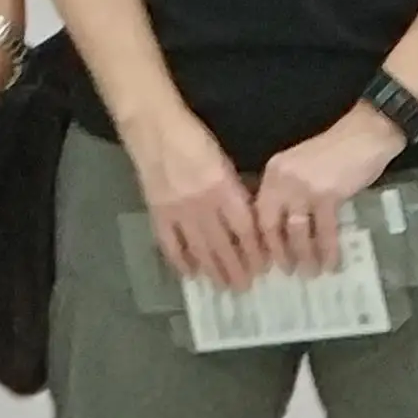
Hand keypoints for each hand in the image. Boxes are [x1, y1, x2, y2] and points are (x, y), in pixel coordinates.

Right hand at [119, 103, 259, 290]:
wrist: (154, 130)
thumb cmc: (194, 140)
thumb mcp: (223, 161)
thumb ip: (234, 191)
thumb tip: (249, 221)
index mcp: (223, 189)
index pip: (244, 230)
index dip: (255, 252)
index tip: (263, 267)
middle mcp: (202, 205)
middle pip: (223, 246)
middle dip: (235, 269)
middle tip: (244, 287)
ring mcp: (177, 212)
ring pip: (199, 250)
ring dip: (212, 271)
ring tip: (222, 287)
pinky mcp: (157, 214)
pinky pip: (170, 245)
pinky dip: (180, 262)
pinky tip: (189, 274)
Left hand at [248, 110, 406, 277]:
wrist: (365, 135)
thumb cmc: (336, 152)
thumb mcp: (300, 168)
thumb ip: (288, 191)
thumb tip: (283, 225)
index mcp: (273, 173)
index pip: (257, 211)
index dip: (259, 239)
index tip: (262, 259)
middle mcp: (282, 180)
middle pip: (269, 224)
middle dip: (276, 252)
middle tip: (283, 272)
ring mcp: (303, 187)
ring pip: (296, 231)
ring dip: (302, 256)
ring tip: (309, 272)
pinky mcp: (327, 194)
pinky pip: (325, 231)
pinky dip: (328, 250)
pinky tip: (332, 263)